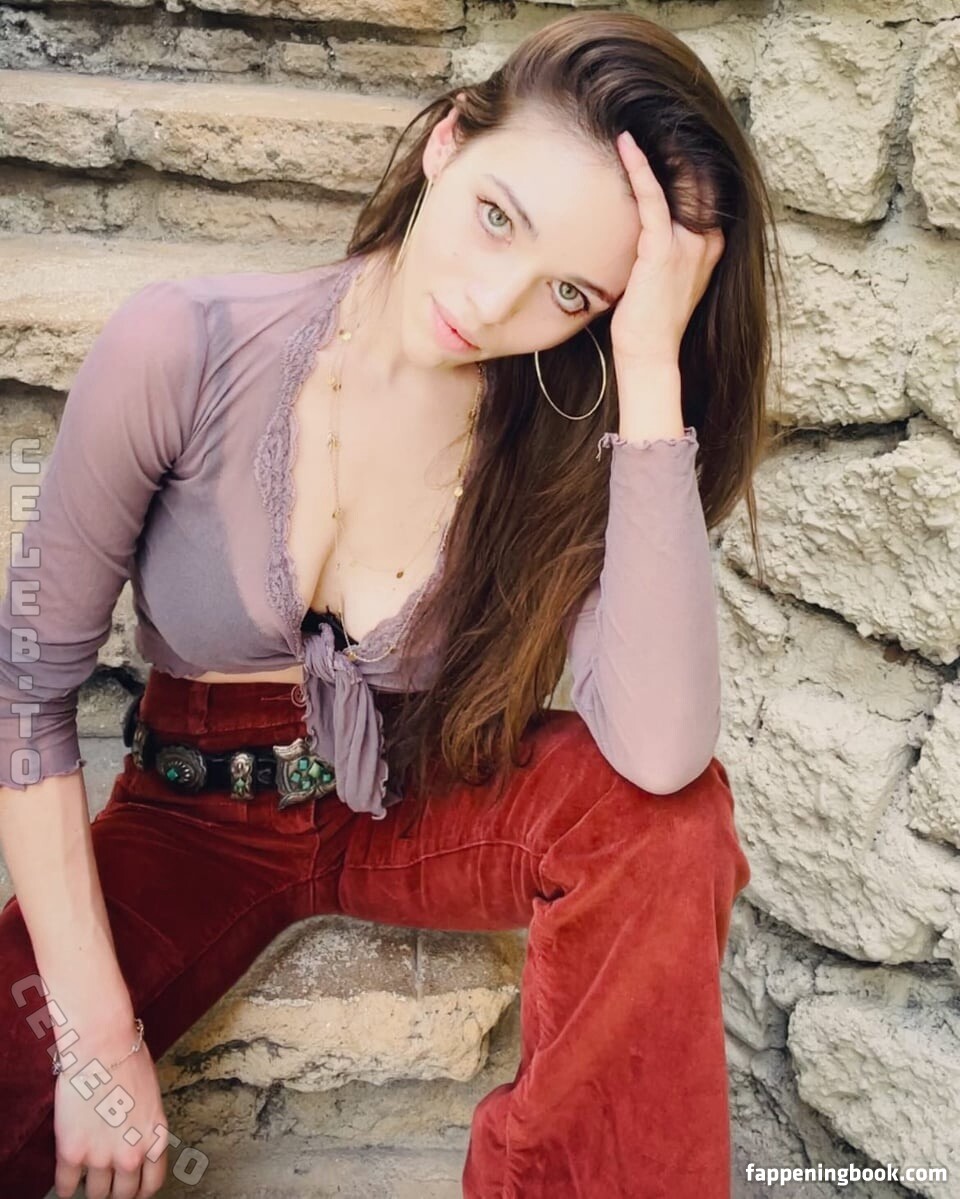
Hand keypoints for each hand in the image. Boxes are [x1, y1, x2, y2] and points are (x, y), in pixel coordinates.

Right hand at [53, 1038, 169, 1198]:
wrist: (102, 1048)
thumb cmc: (129, 1060)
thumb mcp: (151, 1097)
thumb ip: (144, 1125)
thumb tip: (134, 1139)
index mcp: (155, 1138)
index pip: (152, 1184)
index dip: (140, 1191)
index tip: (133, 1190)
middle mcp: (131, 1154)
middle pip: (124, 1194)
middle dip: (116, 1190)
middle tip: (109, 1183)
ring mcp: (102, 1157)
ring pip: (96, 1194)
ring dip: (91, 1187)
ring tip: (88, 1176)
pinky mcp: (73, 1154)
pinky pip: (66, 1186)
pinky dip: (65, 1188)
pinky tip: (67, 1181)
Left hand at [609, 130, 724, 367]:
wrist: (649, 354)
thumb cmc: (649, 321)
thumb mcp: (665, 276)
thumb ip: (665, 246)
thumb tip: (646, 223)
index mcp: (711, 244)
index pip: (706, 187)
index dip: (688, 156)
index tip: (666, 130)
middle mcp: (706, 240)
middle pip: (697, 175)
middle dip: (677, 143)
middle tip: (654, 112)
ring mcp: (688, 244)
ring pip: (678, 179)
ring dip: (658, 147)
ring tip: (639, 119)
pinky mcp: (662, 250)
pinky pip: (652, 197)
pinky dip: (639, 168)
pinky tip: (625, 144)